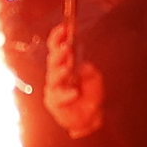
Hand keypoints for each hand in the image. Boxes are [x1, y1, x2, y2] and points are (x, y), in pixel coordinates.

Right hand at [42, 11, 106, 139]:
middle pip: (52, 61)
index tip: (63, 28)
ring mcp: (54, 88)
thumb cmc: (90, 95)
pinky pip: (57, 97)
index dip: (58, 37)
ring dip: (60, 71)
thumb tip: (80, 66)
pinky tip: (75, 92)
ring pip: (52, 77)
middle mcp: (56, 75)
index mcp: (64, 64)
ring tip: (68, 68)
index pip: (56, 47)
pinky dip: (66, 94)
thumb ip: (88, 70)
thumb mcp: (94, 78)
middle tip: (65, 48)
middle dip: (58, 53)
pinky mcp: (53, 102)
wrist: (90, 117)